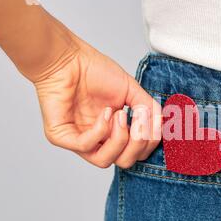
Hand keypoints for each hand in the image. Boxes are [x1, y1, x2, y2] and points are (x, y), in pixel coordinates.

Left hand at [33, 35, 161, 167]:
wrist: (67, 57)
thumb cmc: (93, 70)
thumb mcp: (130, 90)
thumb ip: (148, 108)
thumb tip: (159, 125)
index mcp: (112, 132)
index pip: (135, 153)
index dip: (148, 142)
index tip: (153, 121)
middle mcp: (97, 139)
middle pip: (124, 162)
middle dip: (137, 144)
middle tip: (138, 120)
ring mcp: (78, 140)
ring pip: (105, 161)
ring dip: (119, 138)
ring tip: (119, 114)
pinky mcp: (61, 136)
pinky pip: (86, 146)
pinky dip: (100, 130)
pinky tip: (105, 112)